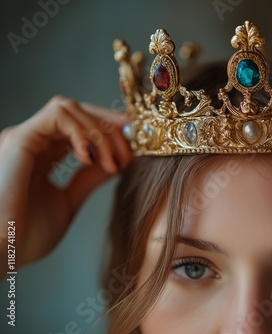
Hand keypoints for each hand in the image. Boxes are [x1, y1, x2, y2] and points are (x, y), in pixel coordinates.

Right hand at [0, 96, 131, 278]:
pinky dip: (81, 132)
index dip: (108, 130)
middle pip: (78, 111)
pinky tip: (90, 159)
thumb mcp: (69, 201)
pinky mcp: (20, 139)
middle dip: (110, 128)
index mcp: (41, 154)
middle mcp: (32, 141)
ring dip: (100, 132)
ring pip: (70, 109)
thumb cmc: (27, 236)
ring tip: (113, 163)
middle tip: (129, 154)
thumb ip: (88, 178)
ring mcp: (24, 137)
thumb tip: (115, 162)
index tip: (133, 145)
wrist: (3, 252)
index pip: (79, 125)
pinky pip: (57, 115)